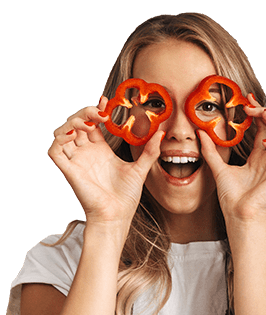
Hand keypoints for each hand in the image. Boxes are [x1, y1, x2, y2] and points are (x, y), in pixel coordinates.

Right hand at [47, 98, 162, 225]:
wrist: (117, 216)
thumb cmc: (126, 197)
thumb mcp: (141, 169)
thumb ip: (150, 151)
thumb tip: (161, 133)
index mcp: (101, 150)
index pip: (93, 123)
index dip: (96, 109)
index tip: (106, 99)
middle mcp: (86, 152)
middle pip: (77, 123)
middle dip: (86, 112)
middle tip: (100, 112)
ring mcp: (76, 160)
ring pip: (63, 132)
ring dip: (72, 122)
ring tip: (88, 121)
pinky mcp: (69, 170)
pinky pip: (55, 151)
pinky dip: (60, 139)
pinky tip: (74, 135)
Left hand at [200, 98, 265, 223]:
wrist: (239, 214)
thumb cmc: (232, 197)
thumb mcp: (218, 168)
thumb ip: (211, 151)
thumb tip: (200, 133)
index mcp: (259, 155)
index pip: (264, 127)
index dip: (257, 113)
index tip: (245, 101)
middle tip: (251, 104)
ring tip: (264, 114)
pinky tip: (265, 141)